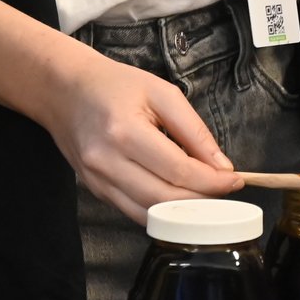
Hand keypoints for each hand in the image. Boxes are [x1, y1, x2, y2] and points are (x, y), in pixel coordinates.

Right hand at [45, 43, 241, 223]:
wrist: (65, 90)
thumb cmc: (114, 85)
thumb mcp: (161, 93)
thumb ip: (194, 131)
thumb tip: (221, 167)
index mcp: (125, 132)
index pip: (179, 171)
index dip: (212, 181)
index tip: (235, 180)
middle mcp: (107, 162)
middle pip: (166, 199)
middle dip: (203, 199)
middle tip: (224, 190)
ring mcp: (97, 180)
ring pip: (150, 214)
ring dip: (184, 211)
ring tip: (206, 196)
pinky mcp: (95, 190)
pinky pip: (134, 212)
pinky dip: (161, 211)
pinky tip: (178, 198)